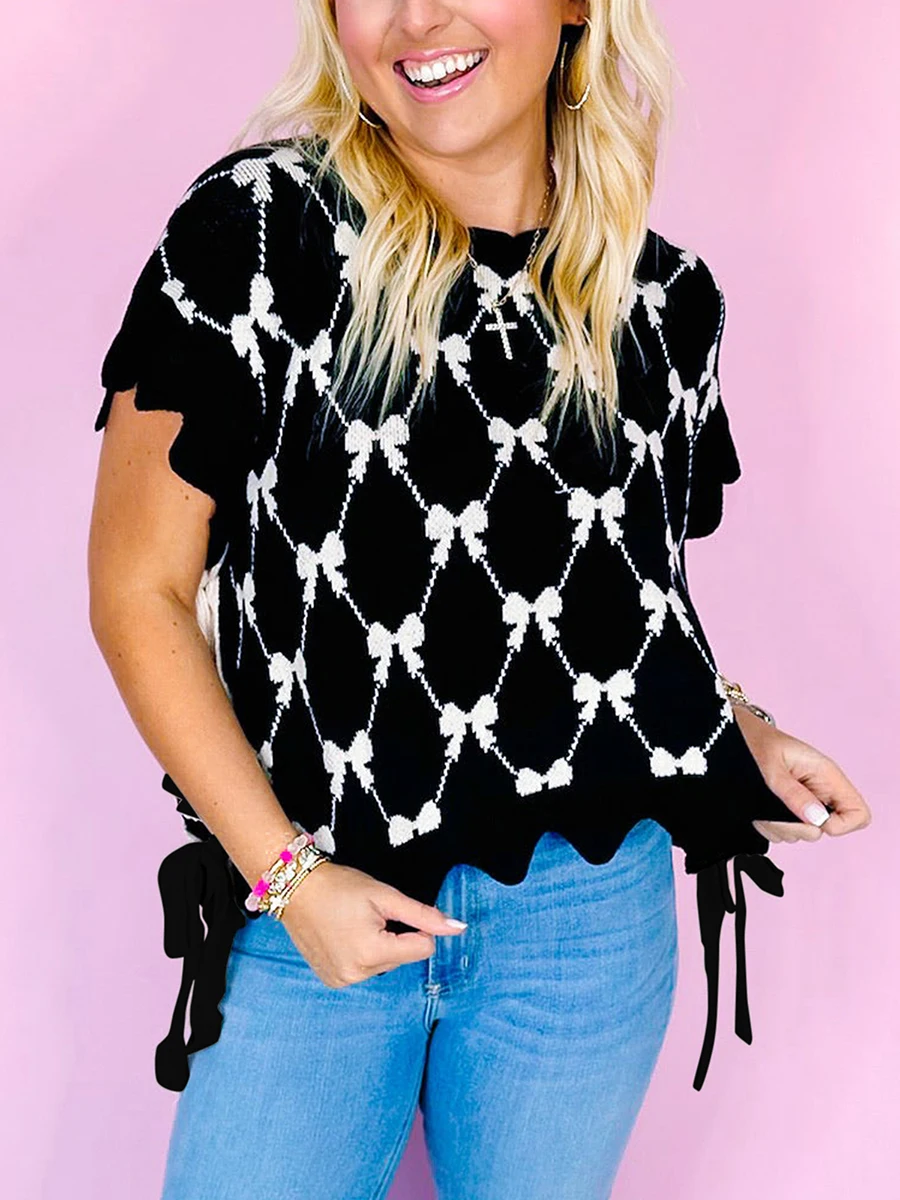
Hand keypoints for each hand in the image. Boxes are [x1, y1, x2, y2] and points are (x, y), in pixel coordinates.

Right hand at [277, 858, 466, 987]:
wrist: (295, 889)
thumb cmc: (340, 887)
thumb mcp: (386, 896)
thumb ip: (424, 915)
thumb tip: (459, 928)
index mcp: (373, 953)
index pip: (422, 948)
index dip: (414, 926)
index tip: (389, 912)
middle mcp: (357, 974)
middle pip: (402, 958)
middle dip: (393, 936)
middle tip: (366, 915)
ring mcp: (342, 981)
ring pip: (384, 965)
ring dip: (377, 946)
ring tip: (353, 924)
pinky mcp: (332, 981)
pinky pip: (363, 970)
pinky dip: (361, 955)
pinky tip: (344, 936)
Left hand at [730, 704, 872, 843]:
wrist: (739, 737)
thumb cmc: (758, 744)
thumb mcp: (772, 767)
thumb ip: (793, 794)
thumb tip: (817, 820)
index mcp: (827, 777)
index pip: (859, 814)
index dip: (841, 825)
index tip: (812, 819)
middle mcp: (820, 793)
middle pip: (826, 831)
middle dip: (797, 827)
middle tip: (774, 811)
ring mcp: (804, 803)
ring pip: (802, 834)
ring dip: (778, 826)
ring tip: (762, 804)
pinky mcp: (788, 811)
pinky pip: (783, 834)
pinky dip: (768, 827)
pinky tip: (758, 809)